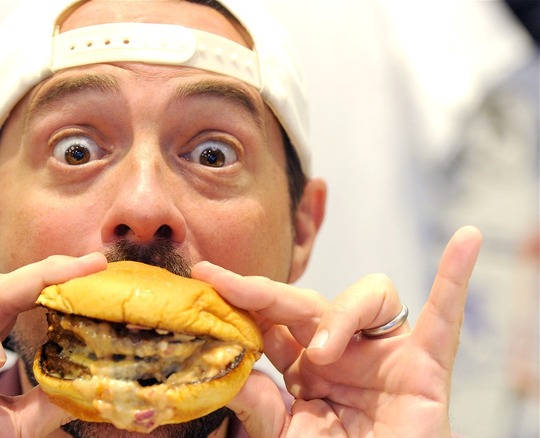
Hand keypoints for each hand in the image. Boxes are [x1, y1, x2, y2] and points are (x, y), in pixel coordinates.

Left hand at [193, 226, 481, 436]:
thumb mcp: (283, 435)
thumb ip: (258, 408)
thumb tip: (225, 373)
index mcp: (304, 367)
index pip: (272, 318)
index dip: (242, 294)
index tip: (205, 274)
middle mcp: (341, 350)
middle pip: (309, 301)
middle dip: (270, 295)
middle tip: (234, 290)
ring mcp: (383, 354)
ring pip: (368, 295)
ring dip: (342, 313)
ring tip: (323, 353)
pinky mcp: (425, 366)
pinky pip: (444, 317)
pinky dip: (454, 279)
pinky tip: (466, 241)